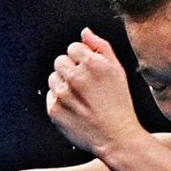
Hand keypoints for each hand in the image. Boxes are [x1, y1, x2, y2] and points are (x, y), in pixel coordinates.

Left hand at [45, 27, 143, 156]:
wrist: (117, 138)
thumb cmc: (119, 104)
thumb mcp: (118, 71)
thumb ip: (101, 47)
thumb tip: (84, 32)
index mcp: (92, 64)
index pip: (74, 47)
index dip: (83, 59)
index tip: (91, 73)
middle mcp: (76, 77)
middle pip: (60, 60)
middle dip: (71, 70)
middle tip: (86, 87)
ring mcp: (63, 94)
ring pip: (53, 78)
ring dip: (64, 85)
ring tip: (80, 99)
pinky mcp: (54, 110)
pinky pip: (51, 96)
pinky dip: (60, 102)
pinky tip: (76, 110)